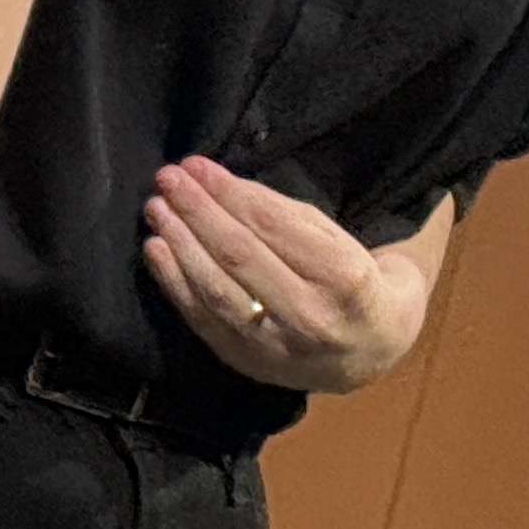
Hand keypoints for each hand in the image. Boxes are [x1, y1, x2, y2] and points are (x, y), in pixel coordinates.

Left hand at [142, 157, 431, 393]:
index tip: (195, 165)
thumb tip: (219, 184)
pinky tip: (156, 250)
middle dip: (196, 211)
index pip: (271, 226)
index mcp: (343, 278)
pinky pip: (202, 320)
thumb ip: (281, 212)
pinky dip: (173, 283)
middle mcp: (310, 317)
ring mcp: (277, 347)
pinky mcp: (249, 364)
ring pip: (215, 290)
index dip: (226, 192)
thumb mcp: (336, 236)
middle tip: (167, 178)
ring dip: (178, 244)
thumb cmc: (355, 281)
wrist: (372, 353)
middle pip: (239, 255)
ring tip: (156, 209)